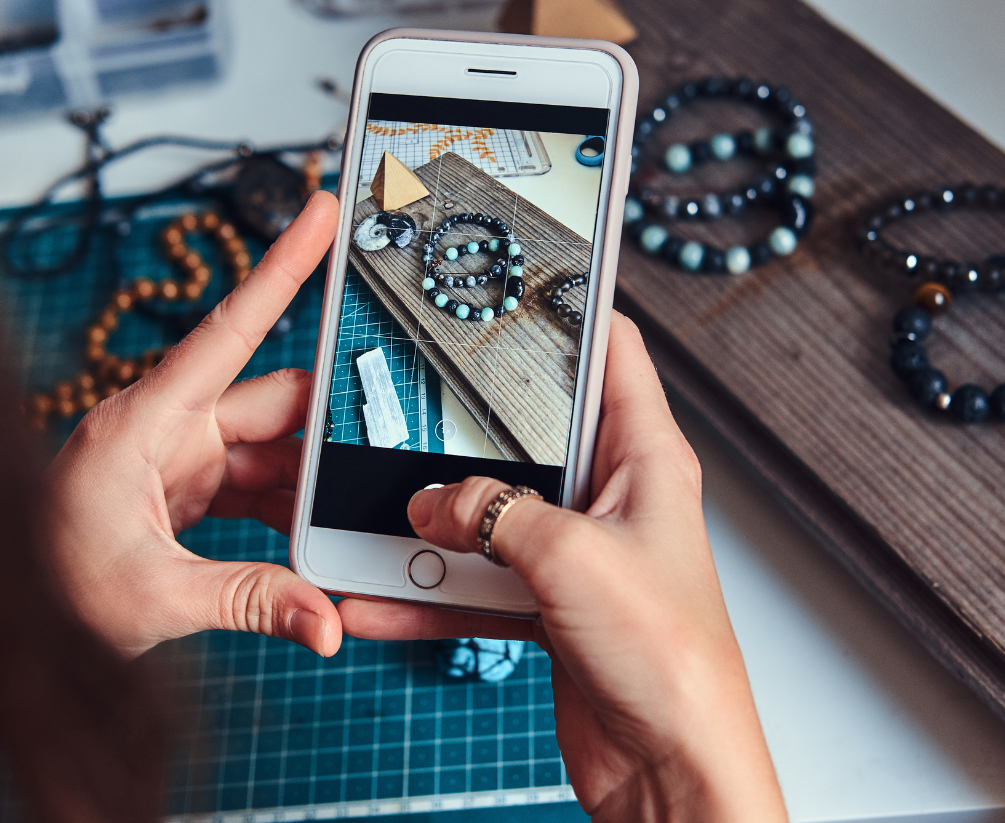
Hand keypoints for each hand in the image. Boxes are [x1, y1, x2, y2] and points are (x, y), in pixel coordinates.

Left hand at [45, 191, 342, 659]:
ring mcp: (182, 456)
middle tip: (380, 457)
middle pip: (274, 402)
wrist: (12, 618)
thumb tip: (327, 621)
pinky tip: (313, 539)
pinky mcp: (188, 487)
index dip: (283, 266)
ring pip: (272, 448)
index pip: (231, 328)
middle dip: (329, 432)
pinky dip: (287, 508)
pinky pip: (256, 482)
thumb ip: (251, 600)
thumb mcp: (152, 596)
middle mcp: (169, 426)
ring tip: (345, 520)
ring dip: (309, 485)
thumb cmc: (47, 588)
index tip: (321, 211)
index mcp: (147, 421)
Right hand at [339, 314, 786, 822]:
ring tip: (379, 511)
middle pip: (531, 431)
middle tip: (415, 401)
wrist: (670, 767)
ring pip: (491, 509)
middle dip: (471, 424)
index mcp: (644, 457)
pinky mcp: (547, 598)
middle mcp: (610, 493)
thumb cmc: (672, 658)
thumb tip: (433, 500)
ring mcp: (575, 547)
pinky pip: (477, 577)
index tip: (518, 284)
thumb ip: (492, 514)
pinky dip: (431, 588)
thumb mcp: (571, 558)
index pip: (613, 352)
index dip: (572, 309)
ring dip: (436, 518)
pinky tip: (382, 595)